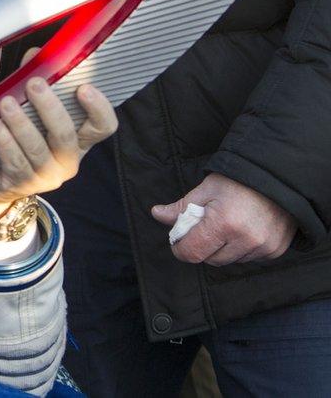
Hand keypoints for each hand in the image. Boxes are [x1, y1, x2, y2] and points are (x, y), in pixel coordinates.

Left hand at [0, 77, 116, 219]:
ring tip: (6, 104)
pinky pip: (14, 161)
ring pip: (36, 148)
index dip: (99, 108)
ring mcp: (46, 175)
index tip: (84, 88)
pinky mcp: (21, 184)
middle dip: (49, 107)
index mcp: (80, 139)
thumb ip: (36, 80)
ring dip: (21, 123)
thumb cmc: (20, 135)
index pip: (104, 126)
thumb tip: (35, 54)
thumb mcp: (32, 108)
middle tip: (33, 83)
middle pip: (65, 134)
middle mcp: (68, 159)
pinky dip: (4, 142)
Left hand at [151, 173, 297, 265]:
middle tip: (205, 228)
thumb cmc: (238, 181)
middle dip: (202, 247)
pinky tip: (244, 230)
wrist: (280, 177)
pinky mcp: (275, 250)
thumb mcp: (206, 189)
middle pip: (210, 259)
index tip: (179, 241)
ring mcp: (263, 247)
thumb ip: (181, 207)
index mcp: (223, 223)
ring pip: (230, 260)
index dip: (181, 248)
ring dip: (223, 249)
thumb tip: (157, 214)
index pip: (192, 253)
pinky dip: (242, 249)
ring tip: (227, 226)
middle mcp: (245, 239)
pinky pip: (249, 258)